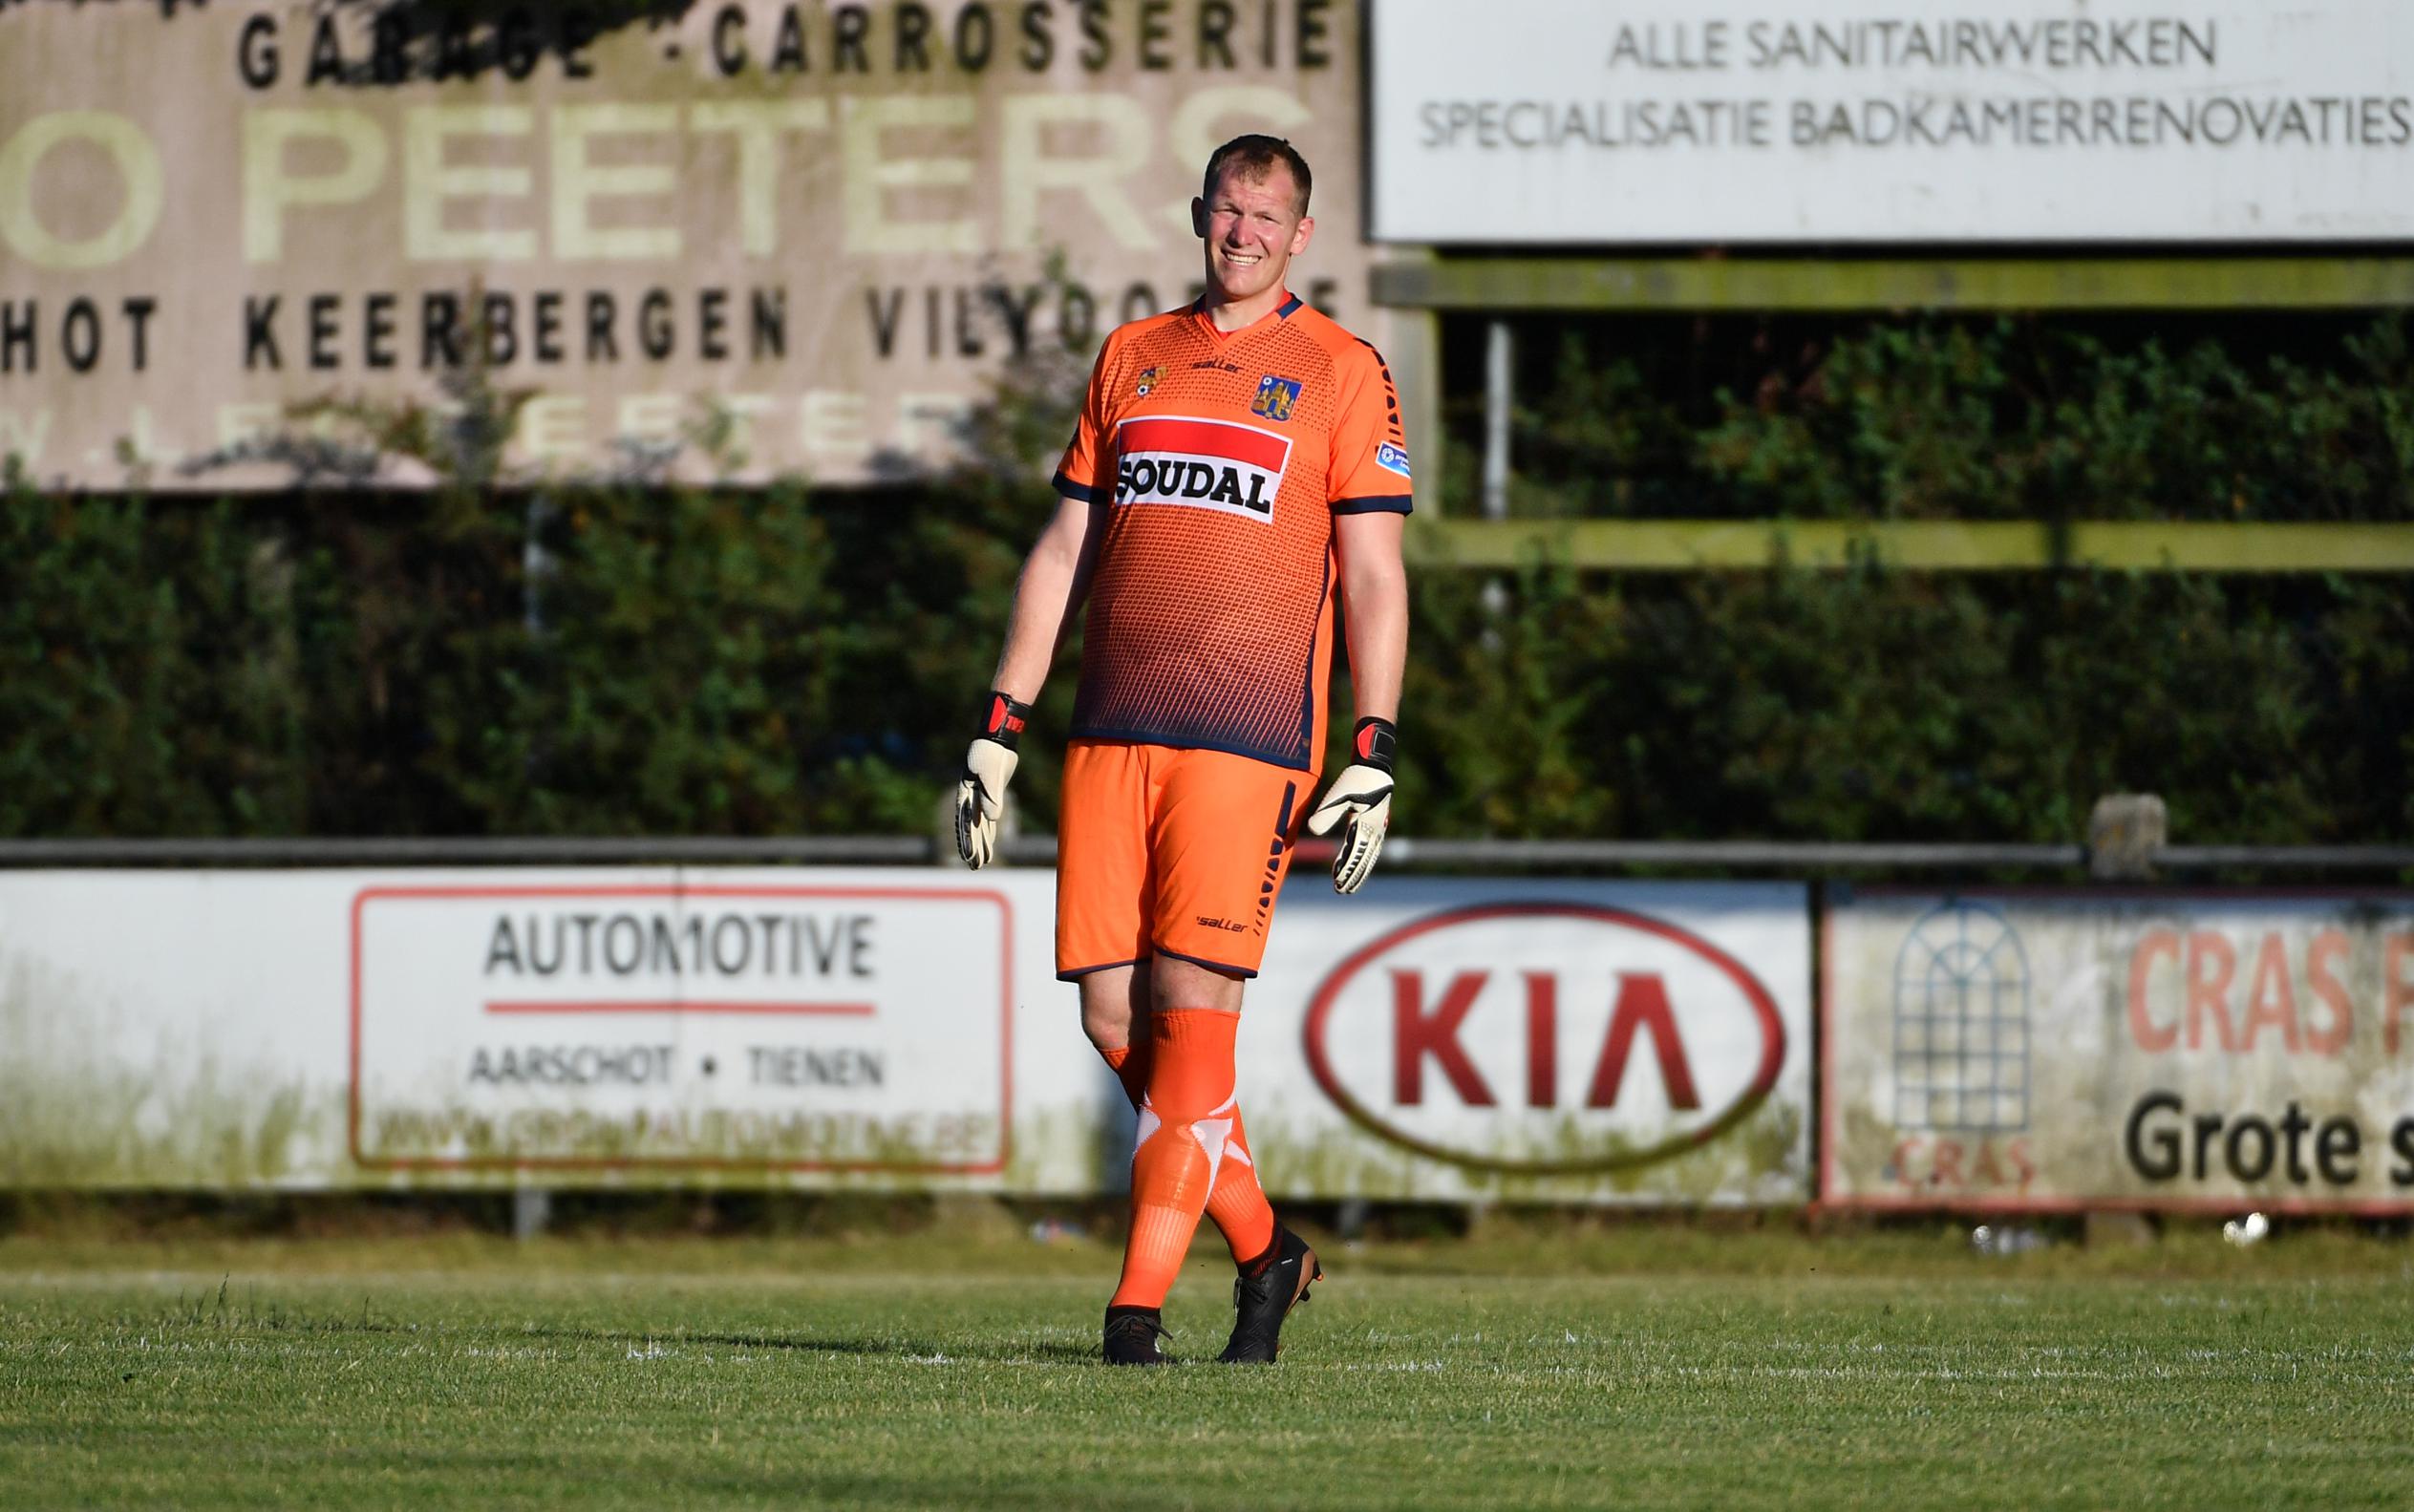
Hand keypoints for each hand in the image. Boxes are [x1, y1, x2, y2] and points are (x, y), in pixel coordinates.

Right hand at [954, 692, 1029, 868]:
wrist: (995, 741)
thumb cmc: (988, 753)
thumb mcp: (989, 772)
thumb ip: (990, 795)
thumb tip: (993, 819)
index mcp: (965, 795)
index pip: (964, 823)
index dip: (966, 841)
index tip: (968, 857)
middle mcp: (970, 801)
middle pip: (971, 829)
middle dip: (973, 848)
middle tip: (975, 866)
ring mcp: (980, 800)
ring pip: (980, 828)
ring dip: (981, 844)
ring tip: (982, 863)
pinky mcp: (992, 797)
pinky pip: (988, 820)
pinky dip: (990, 833)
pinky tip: (990, 846)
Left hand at [1303, 718, 1397, 893]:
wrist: (1375, 766)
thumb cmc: (1356, 778)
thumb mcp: (1338, 793)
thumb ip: (1326, 812)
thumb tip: (1312, 830)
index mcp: (1365, 823)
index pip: (1355, 853)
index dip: (1346, 869)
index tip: (1337, 882)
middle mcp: (1375, 829)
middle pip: (1364, 859)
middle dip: (1353, 876)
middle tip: (1341, 890)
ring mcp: (1379, 828)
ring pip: (1370, 856)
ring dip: (1359, 871)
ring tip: (1349, 885)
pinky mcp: (1378, 825)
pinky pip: (1372, 849)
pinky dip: (1365, 861)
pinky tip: (1358, 866)